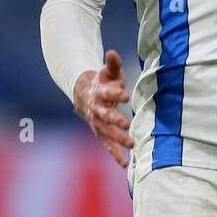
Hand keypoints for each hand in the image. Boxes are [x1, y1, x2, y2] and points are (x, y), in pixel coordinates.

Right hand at [73, 48, 133, 166]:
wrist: (85, 95)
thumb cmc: (103, 82)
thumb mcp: (108, 72)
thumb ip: (112, 64)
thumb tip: (112, 52)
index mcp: (100, 92)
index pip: (108, 92)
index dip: (116, 93)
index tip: (124, 94)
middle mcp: (97, 109)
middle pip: (106, 115)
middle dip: (116, 120)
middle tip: (126, 124)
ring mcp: (98, 123)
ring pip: (107, 133)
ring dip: (118, 139)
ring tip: (131, 145)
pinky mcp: (101, 133)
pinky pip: (108, 145)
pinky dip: (115, 154)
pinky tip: (125, 164)